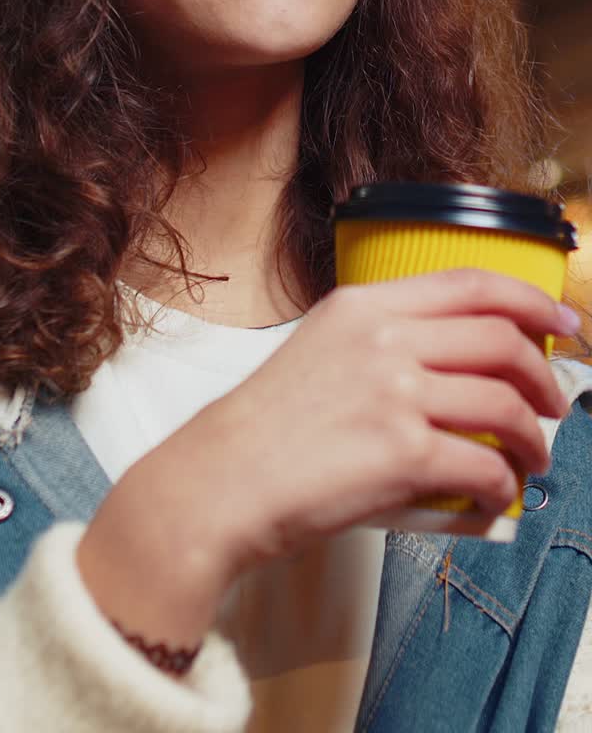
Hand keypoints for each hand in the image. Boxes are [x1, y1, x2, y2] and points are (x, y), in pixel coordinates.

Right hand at [78, 269, 572, 647]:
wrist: (221, 479)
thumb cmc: (267, 425)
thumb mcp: (321, 349)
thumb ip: (386, 342)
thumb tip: (463, 365)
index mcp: (364, 305)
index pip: (472, 282)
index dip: (533, 300)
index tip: (565, 322)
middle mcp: (384, 338)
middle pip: (502, 339)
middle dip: (545, 376)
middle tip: (554, 403)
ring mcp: (394, 392)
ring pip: (505, 405)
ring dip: (534, 440)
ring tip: (531, 461)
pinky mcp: (402, 452)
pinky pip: (485, 466)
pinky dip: (502, 487)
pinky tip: (492, 498)